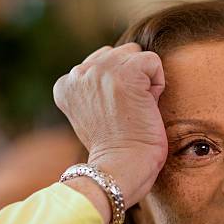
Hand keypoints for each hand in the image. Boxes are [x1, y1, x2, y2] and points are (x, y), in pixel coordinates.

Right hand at [53, 43, 166, 208]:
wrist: (121, 168)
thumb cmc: (114, 151)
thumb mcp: (92, 114)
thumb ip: (95, 89)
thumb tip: (120, 69)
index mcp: (65, 84)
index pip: (101, 64)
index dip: (116, 89)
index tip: (112, 116)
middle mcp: (78, 73)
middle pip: (119, 55)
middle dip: (130, 80)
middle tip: (127, 114)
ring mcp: (100, 71)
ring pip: (135, 56)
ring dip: (143, 81)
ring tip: (136, 109)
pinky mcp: (126, 73)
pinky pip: (152, 61)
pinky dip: (158, 84)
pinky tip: (146, 107)